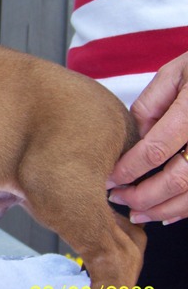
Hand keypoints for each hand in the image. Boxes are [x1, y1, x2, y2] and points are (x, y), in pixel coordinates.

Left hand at [108, 51, 187, 224]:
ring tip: (138, 214)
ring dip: (165, 209)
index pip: (156, 150)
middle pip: (179, 179)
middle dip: (144, 195)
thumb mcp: (174, 74)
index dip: (129, 169)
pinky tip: (168, 214)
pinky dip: (187, 208)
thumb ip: (150, 106)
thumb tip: (132, 140)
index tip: (108, 178)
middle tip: (116, 199)